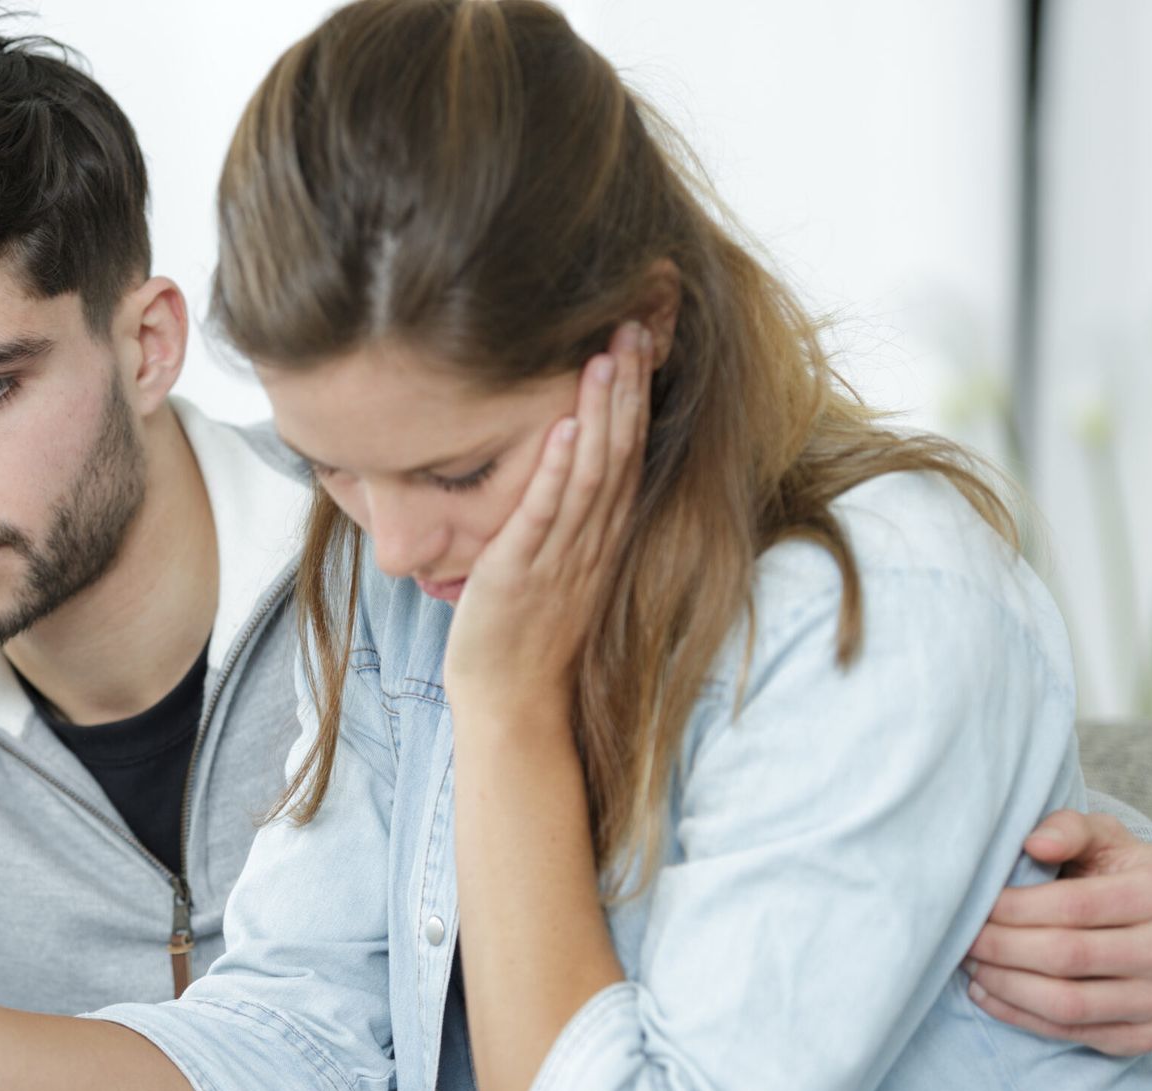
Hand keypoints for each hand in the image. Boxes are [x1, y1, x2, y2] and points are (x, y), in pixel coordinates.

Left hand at [442, 320, 650, 711]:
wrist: (511, 704)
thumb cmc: (524, 635)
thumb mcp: (553, 567)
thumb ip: (563, 520)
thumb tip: (560, 464)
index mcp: (601, 539)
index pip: (627, 456)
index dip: (636, 398)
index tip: (641, 343)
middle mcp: (592, 543)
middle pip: (619, 453)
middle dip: (626, 388)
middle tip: (632, 325)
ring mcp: (561, 558)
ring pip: (591, 474)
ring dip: (598, 413)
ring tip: (605, 357)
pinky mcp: (521, 573)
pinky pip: (545, 515)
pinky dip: (556, 469)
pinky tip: (562, 427)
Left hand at [963, 809, 1151, 1054]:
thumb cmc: (1129, 879)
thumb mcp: (1109, 840)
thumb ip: (1069, 829)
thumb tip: (1033, 843)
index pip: (1073, 905)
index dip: (1013, 907)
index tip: (975, 903)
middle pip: (1066, 956)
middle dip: (999, 947)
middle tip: (961, 935)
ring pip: (1066, 1003)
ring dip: (1004, 985)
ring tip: (968, 964)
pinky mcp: (1147, 1038)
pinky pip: (1071, 1033)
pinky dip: (1019, 1016)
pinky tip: (986, 992)